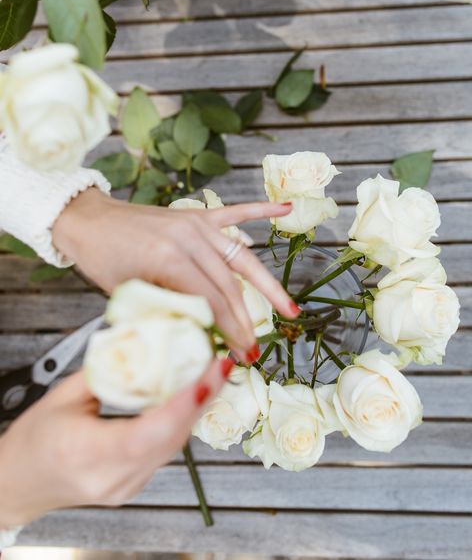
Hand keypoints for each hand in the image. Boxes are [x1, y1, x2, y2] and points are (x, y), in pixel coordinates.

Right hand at [0, 359, 230, 527]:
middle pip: (172, 437)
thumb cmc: (32, 441)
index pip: (149, 432)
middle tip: (219, 359)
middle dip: (202, 396)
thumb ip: (106, 369)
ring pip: (175, 444)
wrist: (17, 483)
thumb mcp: (62, 396)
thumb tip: (143, 338)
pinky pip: (167, 450)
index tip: (211, 371)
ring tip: (209, 370)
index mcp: (87, 453)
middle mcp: (112, 476)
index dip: (186, 402)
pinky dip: (180, 420)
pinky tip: (189, 396)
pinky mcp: (135, 483)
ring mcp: (126, 485)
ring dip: (196, 407)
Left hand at [53, 189, 298, 361]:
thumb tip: (203, 340)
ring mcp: (196, 223)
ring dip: (266, 286)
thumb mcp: (129, 295)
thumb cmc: (103, 260)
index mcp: (169, 259)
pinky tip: (288, 211)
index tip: (243, 354)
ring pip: (240, 258)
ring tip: (289, 309)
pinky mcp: (197, 216)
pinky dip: (261, 212)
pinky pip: (235, 213)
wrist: (90, 222)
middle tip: (256, 349)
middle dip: (246, 320)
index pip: (212, 302)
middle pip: (230, 285)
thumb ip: (167, 313)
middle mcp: (189, 238)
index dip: (231, 331)